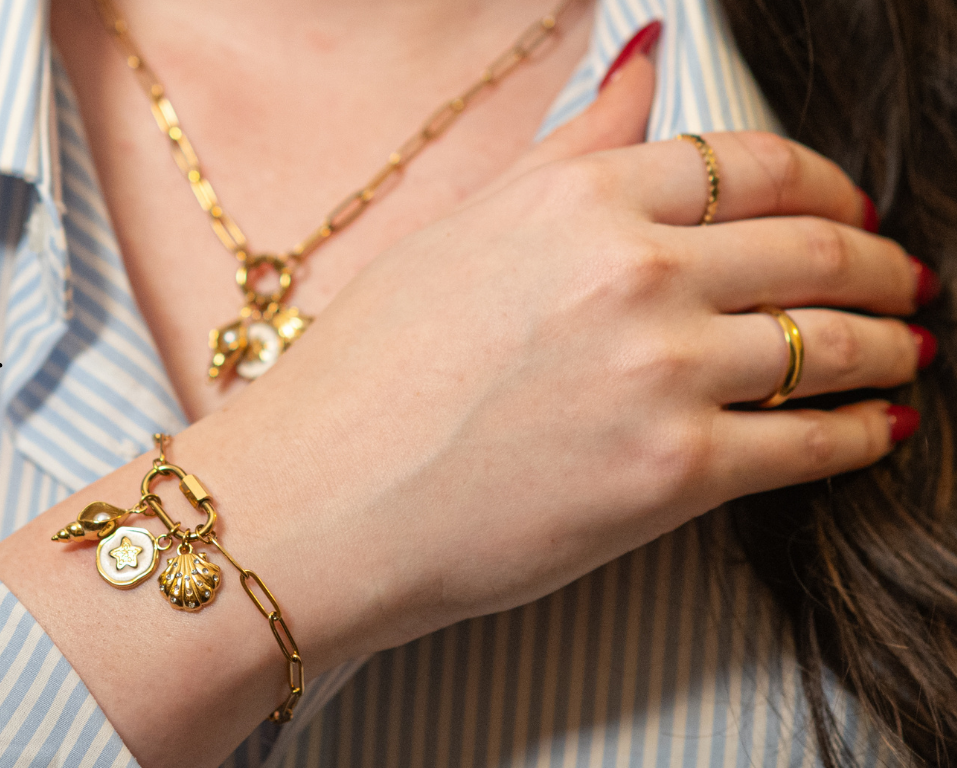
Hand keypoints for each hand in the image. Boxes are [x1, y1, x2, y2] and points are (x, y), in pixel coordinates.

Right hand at [199, 62, 925, 655]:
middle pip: (814, 247)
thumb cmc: (364, 377)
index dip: (826, 185)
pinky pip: (812, 442)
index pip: (753, 165)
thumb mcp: (461, 232)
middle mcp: (633, 271)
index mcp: (580, 201)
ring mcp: (660, 371)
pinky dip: (862, 434)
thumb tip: (642, 65)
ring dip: (887, 344)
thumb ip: (572, 150)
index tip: (847, 208)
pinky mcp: (673, 473)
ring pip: (831, 342)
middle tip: (901, 280)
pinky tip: (876, 431)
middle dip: (878, 262)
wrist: (318, 500)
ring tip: (904, 351)